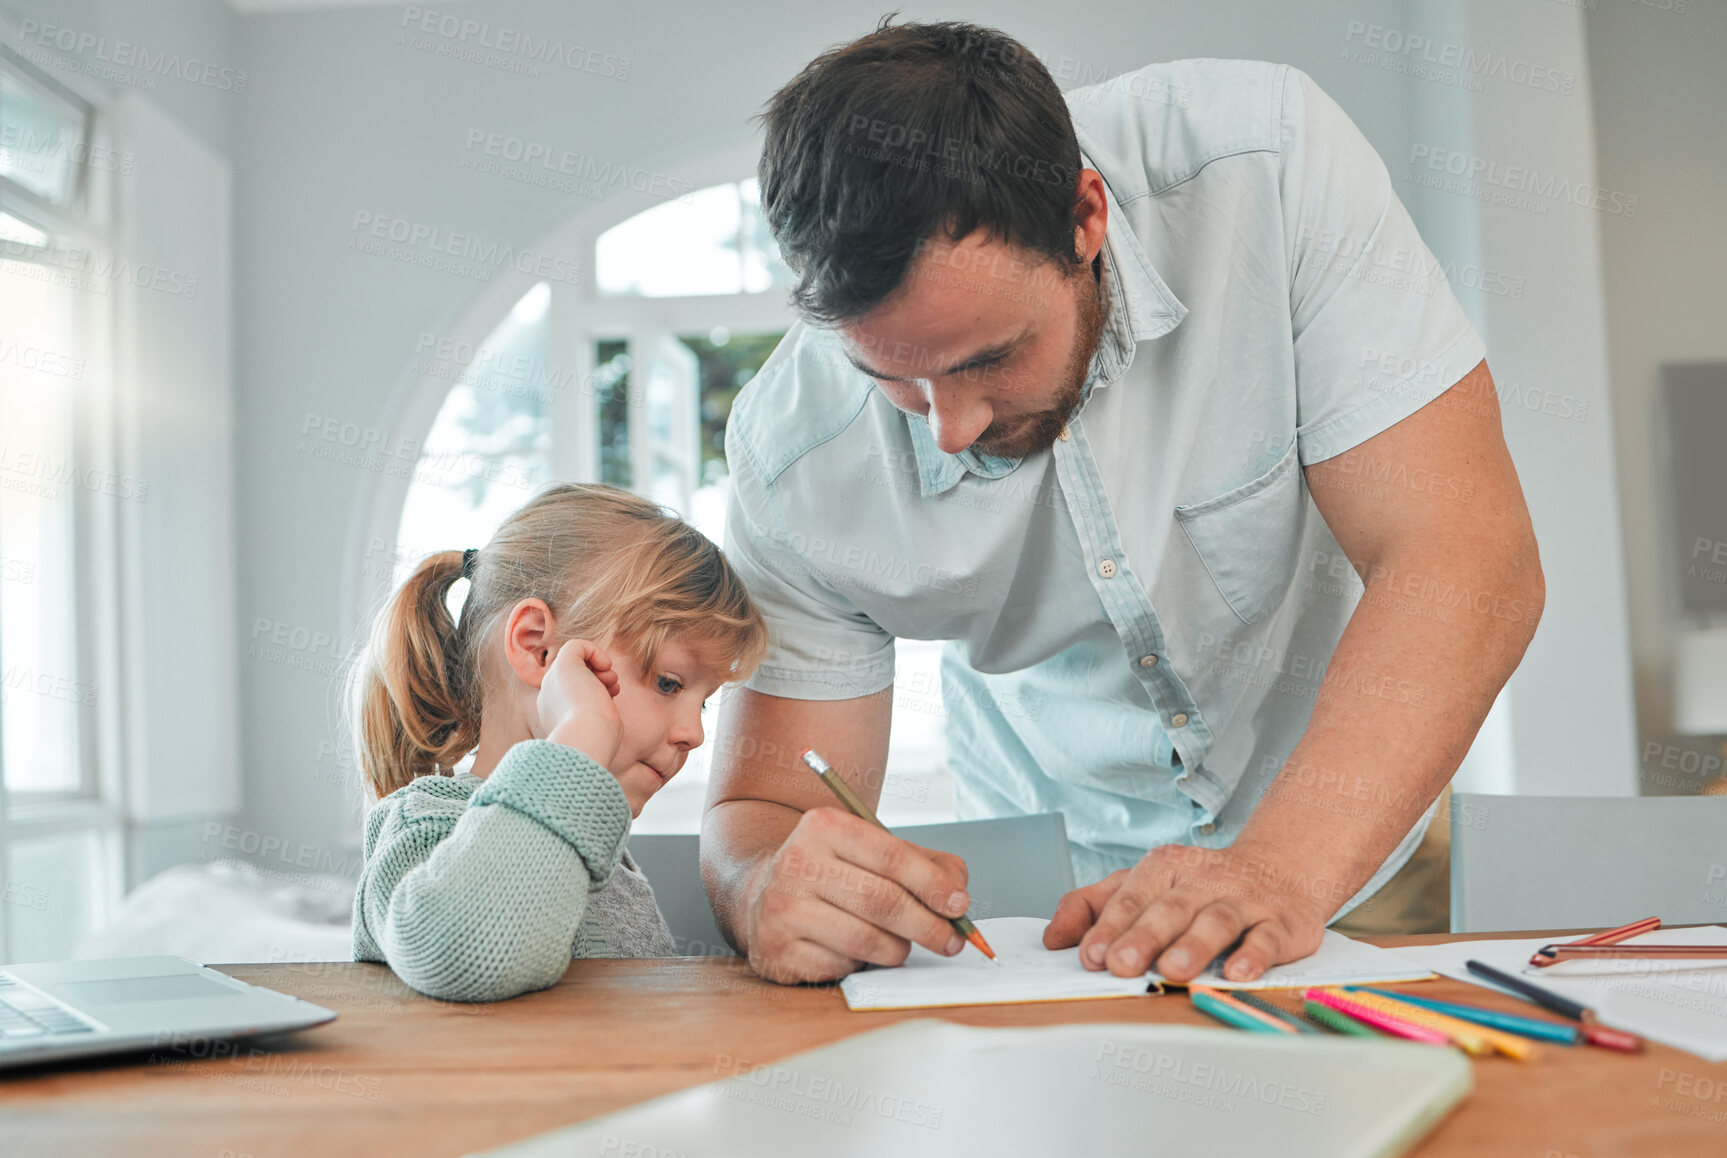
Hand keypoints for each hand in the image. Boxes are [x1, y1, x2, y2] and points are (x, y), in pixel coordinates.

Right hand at [533, 639, 623, 769]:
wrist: (586, 739)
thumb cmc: (597, 740)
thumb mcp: (598, 729)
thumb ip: (598, 713)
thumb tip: (605, 701)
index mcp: (555, 716)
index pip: (574, 695)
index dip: (595, 692)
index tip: (609, 701)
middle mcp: (550, 698)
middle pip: (574, 677)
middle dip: (597, 679)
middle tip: (612, 690)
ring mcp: (553, 680)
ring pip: (575, 662)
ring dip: (599, 668)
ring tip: (611, 683)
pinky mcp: (563, 664)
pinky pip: (577, 645)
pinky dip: (594, 651)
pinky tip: (605, 666)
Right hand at [742, 808, 972, 984]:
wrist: (762, 894)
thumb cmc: (834, 873)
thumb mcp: (875, 852)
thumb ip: (926, 864)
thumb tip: (957, 898)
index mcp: (824, 826)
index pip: (892, 858)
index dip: (933, 885)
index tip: (960, 906)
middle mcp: (796, 862)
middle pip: (882, 901)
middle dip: (927, 926)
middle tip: (952, 941)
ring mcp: (781, 908)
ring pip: (865, 940)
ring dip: (896, 949)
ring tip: (899, 945)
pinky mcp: (775, 949)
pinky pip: (840, 966)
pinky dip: (860, 964)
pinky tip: (854, 951)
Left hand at [1042, 840, 1330, 982]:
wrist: (1282, 869)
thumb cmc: (1200, 886)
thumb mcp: (1145, 884)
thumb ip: (1094, 906)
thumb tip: (1053, 939)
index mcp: (1165, 868)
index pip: (1131, 896)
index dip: (1109, 926)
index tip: (1090, 955)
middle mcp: (1203, 880)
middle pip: (1170, 907)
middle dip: (1144, 936)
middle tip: (1121, 965)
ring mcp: (1244, 900)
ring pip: (1216, 919)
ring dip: (1193, 945)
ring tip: (1173, 970)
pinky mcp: (1282, 923)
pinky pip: (1267, 938)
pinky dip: (1253, 955)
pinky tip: (1235, 973)